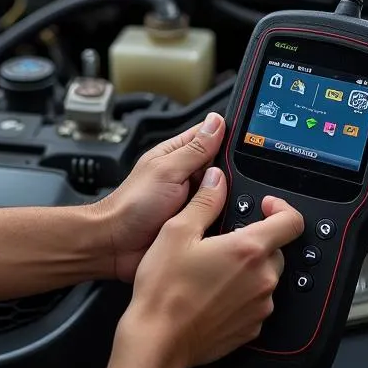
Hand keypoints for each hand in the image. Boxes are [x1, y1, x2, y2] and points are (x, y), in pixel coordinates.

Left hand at [94, 113, 226, 282]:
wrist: (117, 245)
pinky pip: (220, 219)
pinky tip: (227, 225)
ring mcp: (193, 201)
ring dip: (229, 201)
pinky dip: (224, 222)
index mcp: (178, 155)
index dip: (229, 138)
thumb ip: (194, 149)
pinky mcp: (196, 224)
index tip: (250, 144)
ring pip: (225, 195)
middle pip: (222, 168)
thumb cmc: (132, 204)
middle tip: (230, 185)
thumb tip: (216, 122)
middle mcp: (187, 176)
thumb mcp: (167, 170)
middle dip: (231, 176)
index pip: (211, 137)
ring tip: (225, 206)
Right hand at [117, 169, 303, 367]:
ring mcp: (259, 307)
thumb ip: (204, 201)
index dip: (282, 208)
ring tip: (212, 269)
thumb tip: (217, 180)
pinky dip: (242, 293)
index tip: (267, 206)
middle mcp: (262, 279)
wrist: (158, 340)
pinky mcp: (251, 329)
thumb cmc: (165, 288)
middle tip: (224, 240)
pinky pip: (256, 302)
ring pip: (265, 276)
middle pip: (277, 249)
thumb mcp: (177, 231)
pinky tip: (212, 293)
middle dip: (256, 240)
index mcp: (248, 250)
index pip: (292, 222)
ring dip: (248, 268)